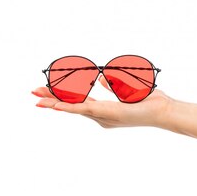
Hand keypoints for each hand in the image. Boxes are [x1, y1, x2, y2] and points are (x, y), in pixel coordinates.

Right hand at [32, 76, 173, 128]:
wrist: (163, 111)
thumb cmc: (149, 101)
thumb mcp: (127, 88)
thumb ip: (111, 84)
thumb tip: (99, 79)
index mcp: (103, 111)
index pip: (77, 102)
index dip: (61, 97)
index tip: (46, 92)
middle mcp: (99, 116)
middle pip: (70, 105)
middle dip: (50, 99)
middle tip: (33, 94)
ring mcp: (101, 116)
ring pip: (72, 108)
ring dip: (53, 103)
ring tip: (37, 100)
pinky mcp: (105, 114)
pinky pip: (82, 109)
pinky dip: (67, 106)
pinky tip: (54, 105)